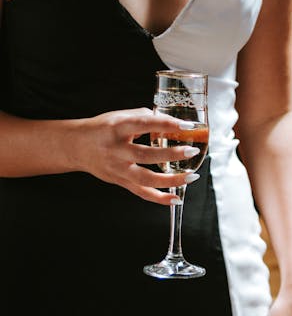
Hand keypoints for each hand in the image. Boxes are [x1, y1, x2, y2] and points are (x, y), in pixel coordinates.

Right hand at [69, 108, 203, 204]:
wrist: (75, 146)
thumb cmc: (102, 129)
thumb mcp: (119, 116)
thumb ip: (144, 117)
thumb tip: (170, 121)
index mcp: (117, 128)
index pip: (144, 124)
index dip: (165, 124)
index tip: (186, 125)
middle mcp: (116, 149)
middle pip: (146, 155)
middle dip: (172, 154)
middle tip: (192, 151)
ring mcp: (118, 168)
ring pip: (146, 178)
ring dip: (171, 180)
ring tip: (191, 176)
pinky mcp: (120, 182)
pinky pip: (142, 193)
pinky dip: (160, 198)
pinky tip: (176, 199)